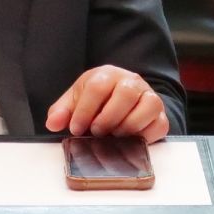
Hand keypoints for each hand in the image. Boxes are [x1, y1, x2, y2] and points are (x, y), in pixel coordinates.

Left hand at [45, 66, 168, 142]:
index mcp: (108, 74)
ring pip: (147, 106)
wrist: (124, 101)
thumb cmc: (98, 100)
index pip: (97, 87)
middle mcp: (131, 81)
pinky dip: (145, 135)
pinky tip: (130, 140)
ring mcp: (149, 97)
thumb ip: (62, 111)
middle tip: (97, 132)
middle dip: (108, 117)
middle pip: (126, 93)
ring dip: (128, 125)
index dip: (84, 110)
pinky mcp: (160, 115)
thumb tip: (53, 123)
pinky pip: (159, 124)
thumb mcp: (76, 100)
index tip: (76, 129)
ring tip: (114, 135)